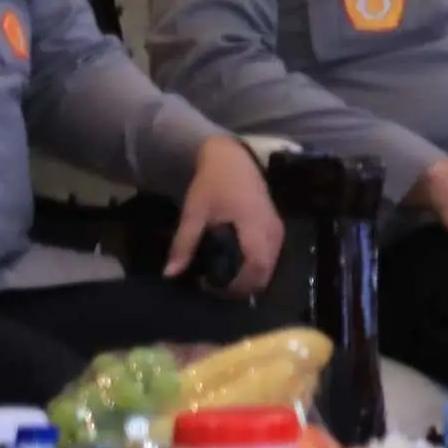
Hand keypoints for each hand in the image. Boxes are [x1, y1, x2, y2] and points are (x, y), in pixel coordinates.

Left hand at [168, 136, 282, 294]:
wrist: (231, 158)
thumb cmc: (212, 183)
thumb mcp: (194, 213)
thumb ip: (184, 244)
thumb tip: (170, 274)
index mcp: (254, 226)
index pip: (256, 266)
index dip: (238, 284)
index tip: (213, 288)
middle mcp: (272, 231)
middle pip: (266, 272)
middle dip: (244, 286)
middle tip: (216, 289)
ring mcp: (277, 229)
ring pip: (271, 266)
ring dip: (251, 278)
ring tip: (223, 279)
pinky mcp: (276, 228)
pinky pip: (271, 256)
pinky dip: (256, 267)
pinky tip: (235, 265)